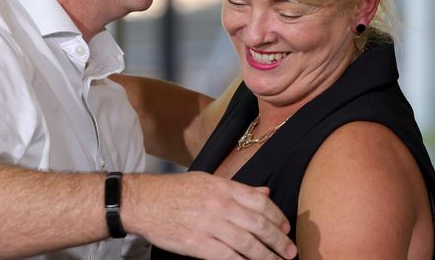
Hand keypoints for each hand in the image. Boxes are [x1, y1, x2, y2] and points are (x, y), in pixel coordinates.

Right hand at [122, 172, 296, 259]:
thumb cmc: (175, 191)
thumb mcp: (208, 182)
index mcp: (223, 187)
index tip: (286, 227)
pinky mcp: (198, 245)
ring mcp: (209, 225)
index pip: (260, 201)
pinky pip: (228, 258)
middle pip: (258, 224)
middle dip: (278, 240)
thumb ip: (238, 189)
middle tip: (290, 251)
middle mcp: (220, 205)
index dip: (277, 216)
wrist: (144, 201)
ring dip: (267, 256)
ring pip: (247, 244)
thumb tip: (265, 193)